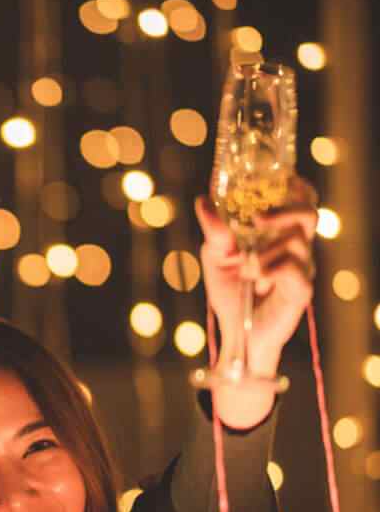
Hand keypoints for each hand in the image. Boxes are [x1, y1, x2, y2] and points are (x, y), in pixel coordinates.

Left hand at [195, 178, 316, 426]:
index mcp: (279, 235)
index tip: (283, 179)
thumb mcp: (215, 257)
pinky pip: (292, 267)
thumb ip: (215, 230)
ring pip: (296, 240)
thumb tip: (202, 201)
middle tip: (259, 219)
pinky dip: (270, 269)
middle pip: (308, 213)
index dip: (297, 187)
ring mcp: (302, 268)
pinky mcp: (302, 290)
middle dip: (285, 209)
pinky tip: (258, 281)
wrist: (236, 331)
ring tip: (247, 269)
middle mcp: (296, 248)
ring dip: (264, 251)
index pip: (301, 201)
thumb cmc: (231, 293)